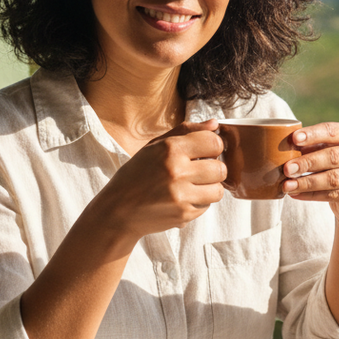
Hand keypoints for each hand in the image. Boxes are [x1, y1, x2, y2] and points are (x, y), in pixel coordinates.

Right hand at [83, 119, 225, 242]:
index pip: (214, 142)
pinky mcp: (184, 215)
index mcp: (170, 149)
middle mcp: (177, 171)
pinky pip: (207, 206)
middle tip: (199, 171)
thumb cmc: (137, 175)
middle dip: (213, 169)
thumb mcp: (155, 146)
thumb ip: (186, 132)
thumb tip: (215, 124)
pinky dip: (199, 203)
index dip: (213, 147)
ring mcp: (181, 195)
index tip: (205, 151)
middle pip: (221, 168)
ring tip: (192, 186)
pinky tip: (183, 199)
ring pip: (218, 190)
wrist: (118, 210)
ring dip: (209, 188)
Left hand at [281, 122, 338, 223]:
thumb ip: (311, 146)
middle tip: (287, 168)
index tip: (294, 138)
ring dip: (307, 182)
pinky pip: (332, 195)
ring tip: (287, 185)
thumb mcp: (327, 151)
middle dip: (307, 162)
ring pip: (333, 178)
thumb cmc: (335, 166)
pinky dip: (311, 195)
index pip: (333, 131)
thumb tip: (285, 145)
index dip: (313, 134)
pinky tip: (295, 194)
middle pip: (334, 156)